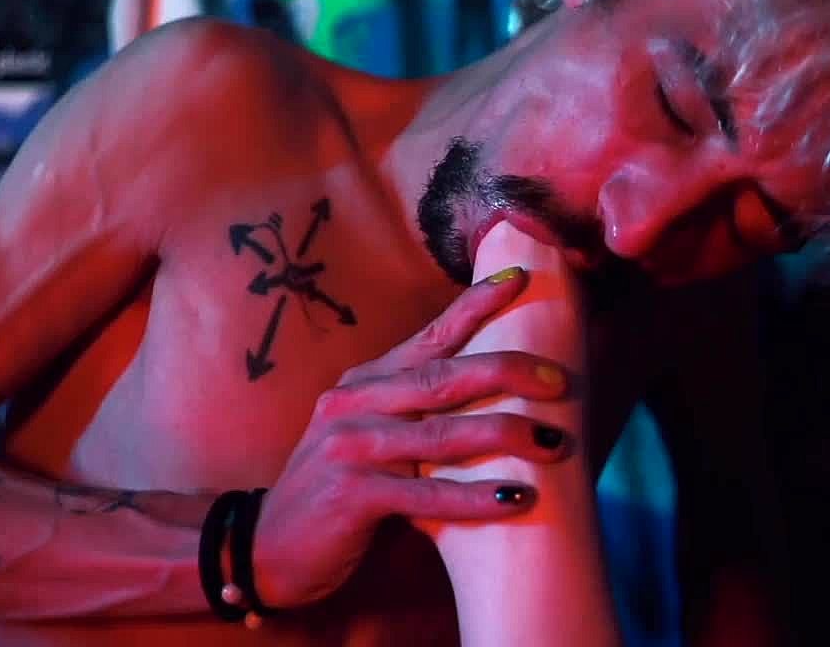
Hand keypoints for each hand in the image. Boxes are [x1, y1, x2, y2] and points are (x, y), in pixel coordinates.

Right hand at [252, 267, 572, 606]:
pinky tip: (516, 499)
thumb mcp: (373, 441)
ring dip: (504, 435)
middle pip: (442, 378)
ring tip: (555, 441)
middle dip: (508, 371)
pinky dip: (474, 497)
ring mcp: (349, 447)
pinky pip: (426, 495)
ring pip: (440, 434)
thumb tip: (497, 403)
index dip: (475, 306)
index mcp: (364, 383)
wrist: (269, 549)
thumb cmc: (338, 494)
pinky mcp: (351, 495)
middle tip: (560, 379)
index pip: (428, 337)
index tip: (520, 279)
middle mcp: (354, 404)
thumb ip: (417, 417)